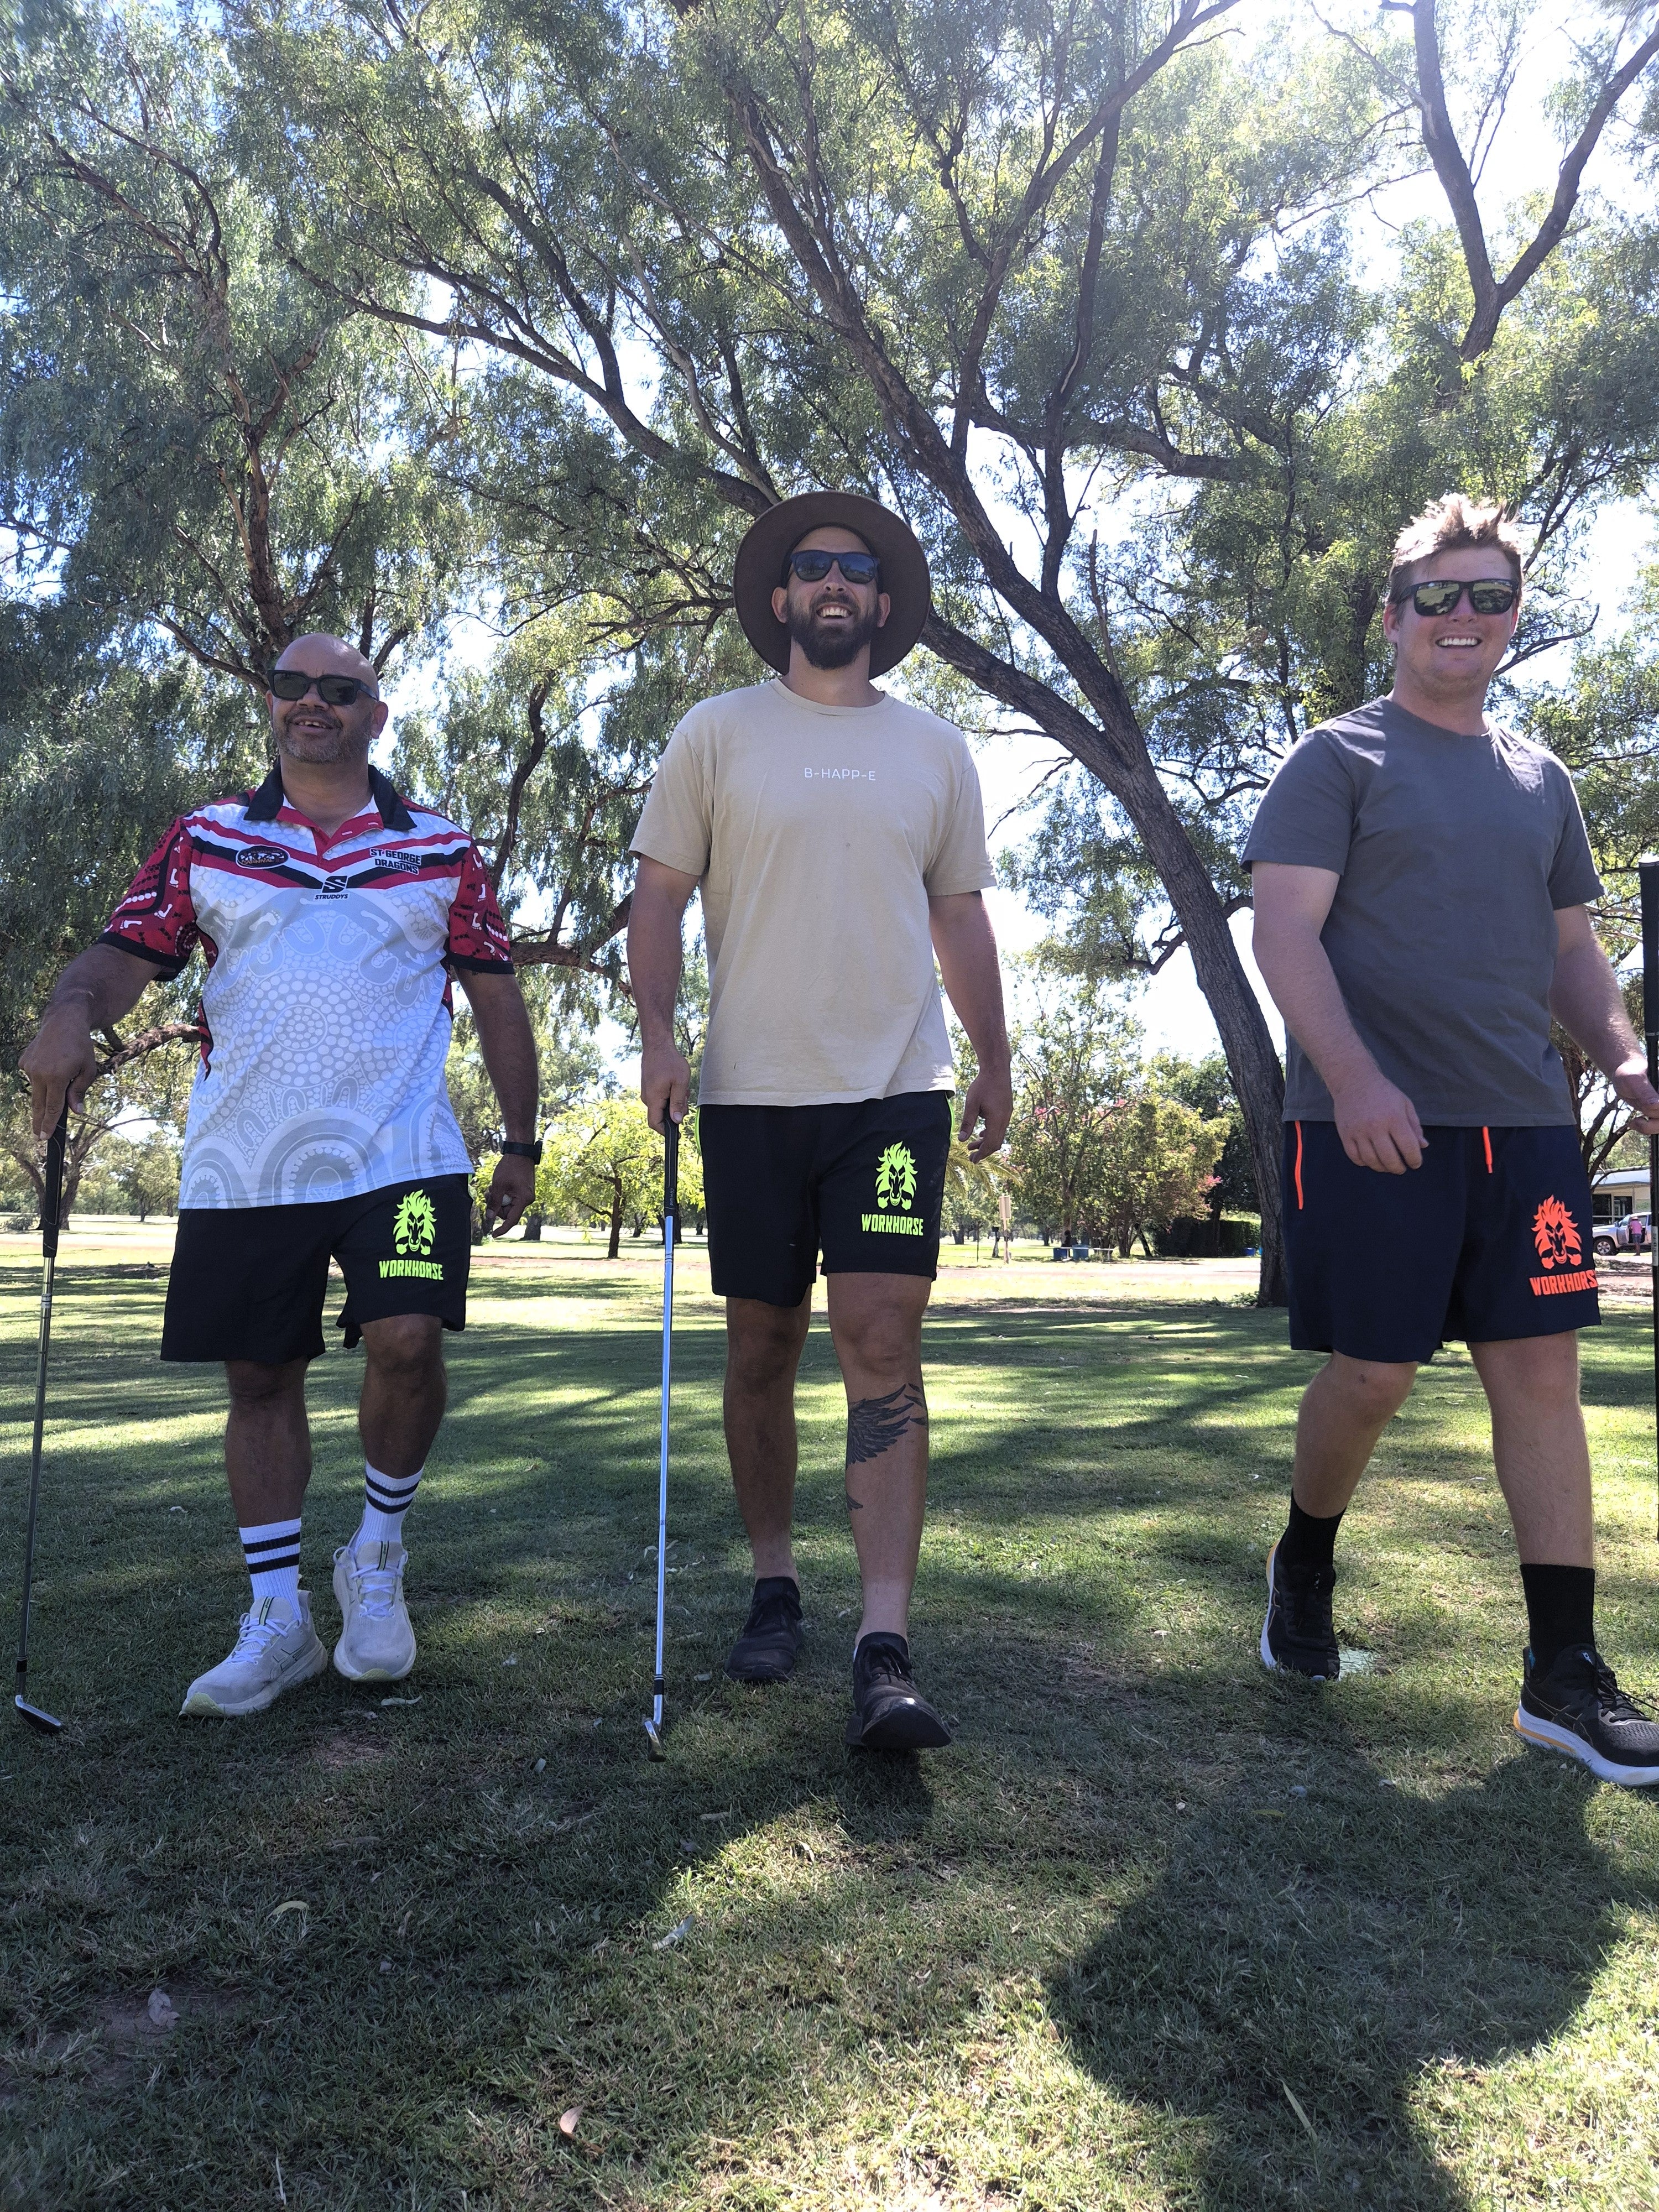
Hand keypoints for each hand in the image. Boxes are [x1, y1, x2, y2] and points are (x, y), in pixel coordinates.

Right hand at [19, 1007, 97, 1136]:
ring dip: (44, 1095)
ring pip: (36, 1091)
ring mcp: (29, 1067)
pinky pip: (33, 1077)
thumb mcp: (88, 1070)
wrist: (63, 1022)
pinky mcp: (24, 1061)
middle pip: (39, 1104)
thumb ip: (79, 1091)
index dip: (48, 1124)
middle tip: (38, 1136)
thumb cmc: (80, 1046)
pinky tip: (51, 1066)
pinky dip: (41, 1078)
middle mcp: (39, 1073)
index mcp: (57, 1077)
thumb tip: (76, 1112)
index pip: (52, 1107)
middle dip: (39, 1121)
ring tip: (55, 1084)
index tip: (44, 1137)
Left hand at [482, 1154, 534, 1236]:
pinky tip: (496, 1187)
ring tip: (491, 1188)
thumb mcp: (499, 1186)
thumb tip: (490, 1217)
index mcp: (524, 1200)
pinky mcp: (523, 1191)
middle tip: (488, 1194)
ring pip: (508, 1206)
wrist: (520, 1153)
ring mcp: (525, 1195)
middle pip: (508, 1212)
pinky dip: (502, 1195)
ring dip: (497, 1200)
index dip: (502, 1228)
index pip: (512, 1220)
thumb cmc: (510, 1167)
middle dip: (496, 1206)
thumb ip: (494, 1203)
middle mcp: (527, 1200)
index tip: (493, 1235)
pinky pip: (511, 1199)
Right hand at [640, 1037, 690, 1133]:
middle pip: (661, 1115)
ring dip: (674, 1101)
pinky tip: (676, 1085)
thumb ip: (678, 1103)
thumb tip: (677, 1120)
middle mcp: (647, 1098)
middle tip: (685, 1097)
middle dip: (675, 1111)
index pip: (655, 1123)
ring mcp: (647, 1092)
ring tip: (681, 1088)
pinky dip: (670, 1095)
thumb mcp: (680, 1083)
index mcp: (653, 1098)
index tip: (676, 1134)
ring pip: (662, 1106)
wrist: (657, 1045)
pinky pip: (660, 1098)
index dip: (665, 1131)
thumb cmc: (669, 1061)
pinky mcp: (650, 1088)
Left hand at [960, 1062, 1012, 1161]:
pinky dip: (990, 1133)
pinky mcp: (1006, 1111)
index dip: (981, 1154)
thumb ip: (967, 1122)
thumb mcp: (971, 1104)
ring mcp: (1007, 1115)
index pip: (990, 1143)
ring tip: (972, 1145)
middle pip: (996, 1142)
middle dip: (984, 1151)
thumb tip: (961, 1139)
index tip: (973, 1160)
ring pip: (998, 1135)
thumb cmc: (983, 1085)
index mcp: (996, 1120)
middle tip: (971, 1156)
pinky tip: (981, 1133)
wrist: (997, 1070)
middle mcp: (1004, 1119)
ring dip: (986, 1142)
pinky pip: (1000, 1128)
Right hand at [1331, 1071, 1425, 1172]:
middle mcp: (1375, 1126)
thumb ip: (1414, 1126)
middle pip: (1389, 1158)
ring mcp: (1358, 1131)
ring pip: (1371, 1161)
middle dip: (1399, 1168)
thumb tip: (1423, 1146)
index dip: (1415, 1159)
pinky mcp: (1345, 1134)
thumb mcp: (1404, 1104)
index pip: (1408, 1147)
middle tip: (1402, 1168)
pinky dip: (1364, 1163)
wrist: (1354, 1080)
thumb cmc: (1383, 1092)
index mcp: (1394, 1117)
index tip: (1416, 1163)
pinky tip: (1371, 1160)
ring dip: (1382, 1168)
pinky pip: (1355, 1157)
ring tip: (1387, 1166)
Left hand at [1610, 1060, 1658, 1135]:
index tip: (1649, 1107)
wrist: (1624, 1077)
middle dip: (1653, 1120)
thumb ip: (1646, 1092)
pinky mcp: (1658, 1113)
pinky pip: (1656, 1127)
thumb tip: (1658, 1105)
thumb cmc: (1629, 1073)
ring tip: (1634, 1122)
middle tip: (1639, 1118)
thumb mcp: (1635, 1079)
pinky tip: (1634, 1123)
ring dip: (1648, 1127)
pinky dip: (1645, 1128)